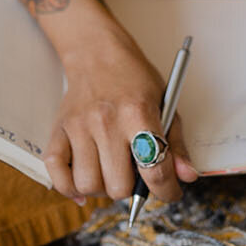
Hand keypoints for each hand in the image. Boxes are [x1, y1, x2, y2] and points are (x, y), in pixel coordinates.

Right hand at [43, 33, 197, 205]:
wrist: (96, 52)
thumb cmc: (134, 78)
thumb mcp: (164, 103)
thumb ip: (175, 143)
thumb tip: (187, 177)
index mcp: (137, 113)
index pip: (155, 170)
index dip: (167, 191)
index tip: (170, 193)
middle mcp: (106, 122)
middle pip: (119, 186)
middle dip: (133, 189)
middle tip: (136, 173)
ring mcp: (79, 127)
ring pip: (90, 185)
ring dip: (104, 188)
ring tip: (111, 172)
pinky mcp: (58, 131)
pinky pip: (58, 176)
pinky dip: (70, 188)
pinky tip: (83, 184)